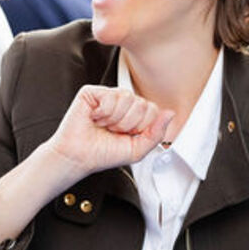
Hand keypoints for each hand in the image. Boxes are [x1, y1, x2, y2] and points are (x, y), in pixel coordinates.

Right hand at [45, 85, 174, 179]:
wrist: (78, 157)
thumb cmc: (103, 154)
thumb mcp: (137, 150)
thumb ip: (157, 133)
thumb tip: (170, 113)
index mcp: (135, 114)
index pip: (153, 110)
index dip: (141, 127)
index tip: (126, 136)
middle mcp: (123, 103)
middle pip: (142, 104)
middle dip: (128, 124)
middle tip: (112, 131)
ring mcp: (108, 95)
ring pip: (127, 98)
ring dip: (115, 119)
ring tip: (103, 125)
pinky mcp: (92, 92)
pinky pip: (110, 97)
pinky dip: (103, 113)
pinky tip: (94, 118)